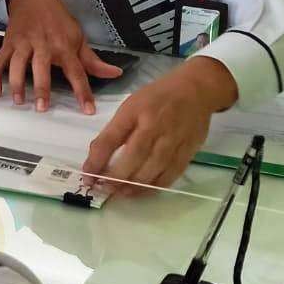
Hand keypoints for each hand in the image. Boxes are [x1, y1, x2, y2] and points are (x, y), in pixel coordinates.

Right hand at [0, 0, 122, 113]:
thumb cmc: (59, 22)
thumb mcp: (78, 38)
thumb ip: (93, 61)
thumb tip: (116, 73)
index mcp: (64, 45)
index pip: (76, 71)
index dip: (83, 91)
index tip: (87, 110)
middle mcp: (43, 44)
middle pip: (41, 66)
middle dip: (41, 87)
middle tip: (42, 108)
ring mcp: (23, 43)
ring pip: (17, 63)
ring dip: (16, 82)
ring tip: (19, 101)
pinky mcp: (8, 43)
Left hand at [83, 57, 238, 193]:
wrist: (195, 88)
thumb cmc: (156, 98)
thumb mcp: (130, 106)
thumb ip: (114, 131)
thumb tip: (97, 160)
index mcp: (135, 111)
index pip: (111, 138)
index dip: (97, 160)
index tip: (87, 176)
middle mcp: (155, 125)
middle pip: (134, 156)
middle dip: (117, 177)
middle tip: (104, 189)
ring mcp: (174, 138)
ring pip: (153, 168)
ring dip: (135, 186)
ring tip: (121, 194)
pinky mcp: (188, 149)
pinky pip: (171, 173)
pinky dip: (155, 186)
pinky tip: (143, 191)